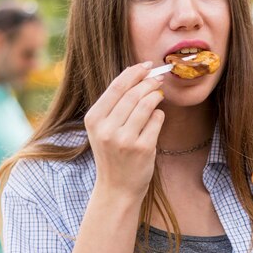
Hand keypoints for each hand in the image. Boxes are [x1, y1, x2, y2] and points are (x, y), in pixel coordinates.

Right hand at [84, 62, 164, 200]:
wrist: (117, 188)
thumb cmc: (113, 154)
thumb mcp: (103, 129)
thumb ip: (115, 105)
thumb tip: (138, 75)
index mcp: (93, 119)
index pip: (116, 87)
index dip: (134, 72)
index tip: (147, 65)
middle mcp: (107, 129)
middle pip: (134, 94)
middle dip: (149, 82)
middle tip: (159, 78)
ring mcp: (125, 139)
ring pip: (147, 104)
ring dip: (156, 95)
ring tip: (159, 93)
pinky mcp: (143, 148)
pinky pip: (157, 120)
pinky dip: (159, 115)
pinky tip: (156, 118)